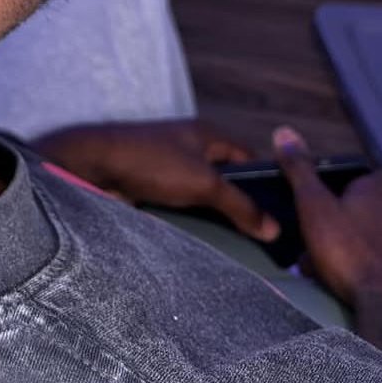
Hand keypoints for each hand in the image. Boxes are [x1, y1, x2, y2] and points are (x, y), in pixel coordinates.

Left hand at [37, 118, 279, 241]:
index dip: (267, 182)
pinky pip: (184, 205)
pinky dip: (195, 220)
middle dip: (243, 204)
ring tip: (243, 247)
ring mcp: (172, 166)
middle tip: (267, 238)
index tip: (286, 214)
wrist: (95, 166)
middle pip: (228, 178)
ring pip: (205, 195)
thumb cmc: (151, 162)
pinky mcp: (155, 186)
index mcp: (207, 134)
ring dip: (218, 215)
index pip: (249, 157)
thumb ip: (240, 205)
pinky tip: (207, 243)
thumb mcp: (203, 183)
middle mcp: (191, 147)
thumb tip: (273, 229)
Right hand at [274, 126, 381, 360]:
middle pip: (381, 211)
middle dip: (360, 223)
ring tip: (344, 272)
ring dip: (371, 250)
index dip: (360, 184)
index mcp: (377, 194)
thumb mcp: (314, 207)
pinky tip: (368, 290)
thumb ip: (300, 171)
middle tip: (332, 242)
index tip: (341, 196)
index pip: (376, 176)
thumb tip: (284, 133)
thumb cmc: (352, 253)